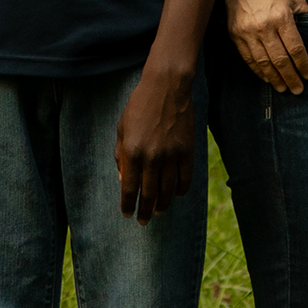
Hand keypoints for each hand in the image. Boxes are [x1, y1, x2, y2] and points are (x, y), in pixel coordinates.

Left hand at [113, 61, 201, 222]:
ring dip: (162, 204)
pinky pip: (185, 179)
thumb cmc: (140, 105)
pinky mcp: (187, 151)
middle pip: (148, 195)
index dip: (128, 205)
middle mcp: (151, 157)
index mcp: (132, 152)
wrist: (167, 86)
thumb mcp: (122, 128)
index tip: (127, 214)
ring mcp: (171, 155)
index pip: (129, 189)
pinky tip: (175, 195)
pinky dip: (180, 191)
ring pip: (167, 190)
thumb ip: (120, 155)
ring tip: (158, 210)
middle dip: (145, 211)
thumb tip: (124, 179)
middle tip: (144, 221)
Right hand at [224, 0, 307, 94]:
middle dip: (290, 77)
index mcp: (281, 17)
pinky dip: (257, 70)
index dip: (303, 64)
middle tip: (298, 90)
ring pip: (263, 62)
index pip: (295, 48)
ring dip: (274, 78)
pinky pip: (248, 58)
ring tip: (282, 88)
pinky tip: (265, 77)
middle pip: (280, 60)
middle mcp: (264, 27)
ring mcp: (248, 32)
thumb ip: (305, 13)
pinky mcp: (236, 34)